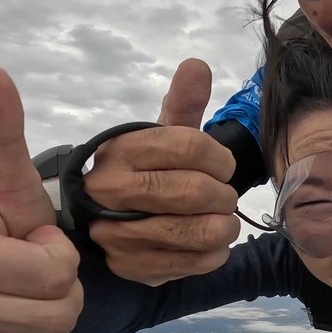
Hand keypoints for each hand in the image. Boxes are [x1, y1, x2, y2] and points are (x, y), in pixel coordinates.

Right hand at [84, 59, 239, 285]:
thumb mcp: (162, 135)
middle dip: (222, 195)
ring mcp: (117, 233)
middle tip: (224, 196)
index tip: (223, 166)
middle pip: (194, 191)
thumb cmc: (146, 170)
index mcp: (121, 149)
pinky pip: (192, 263)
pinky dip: (214, 254)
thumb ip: (183, 105)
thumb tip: (198, 65)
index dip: (221, 159)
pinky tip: (211, 244)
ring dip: (224, 226)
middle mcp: (111, 190)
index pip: (190, 147)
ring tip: (223, 220)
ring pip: (197, 231)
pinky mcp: (131, 267)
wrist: (107, 218)